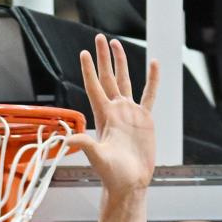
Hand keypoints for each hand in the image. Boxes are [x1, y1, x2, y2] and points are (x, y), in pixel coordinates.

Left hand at [68, 35, 157, 196]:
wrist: (130, 184)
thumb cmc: (112, 175)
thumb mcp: (97, 158)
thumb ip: (85, 145)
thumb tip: (66, 139)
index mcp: (104, 117)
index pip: (94, 88)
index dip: (89, 71)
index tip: (84, 54)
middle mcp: (115, 111)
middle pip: (107, 78)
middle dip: (103, 58)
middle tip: (99, 38)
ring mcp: (130, 114)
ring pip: (125, 81)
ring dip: (121, 63)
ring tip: (116, 44)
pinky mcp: (144, 119)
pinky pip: (149, 95)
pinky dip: (152, 80)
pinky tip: (154, 64)